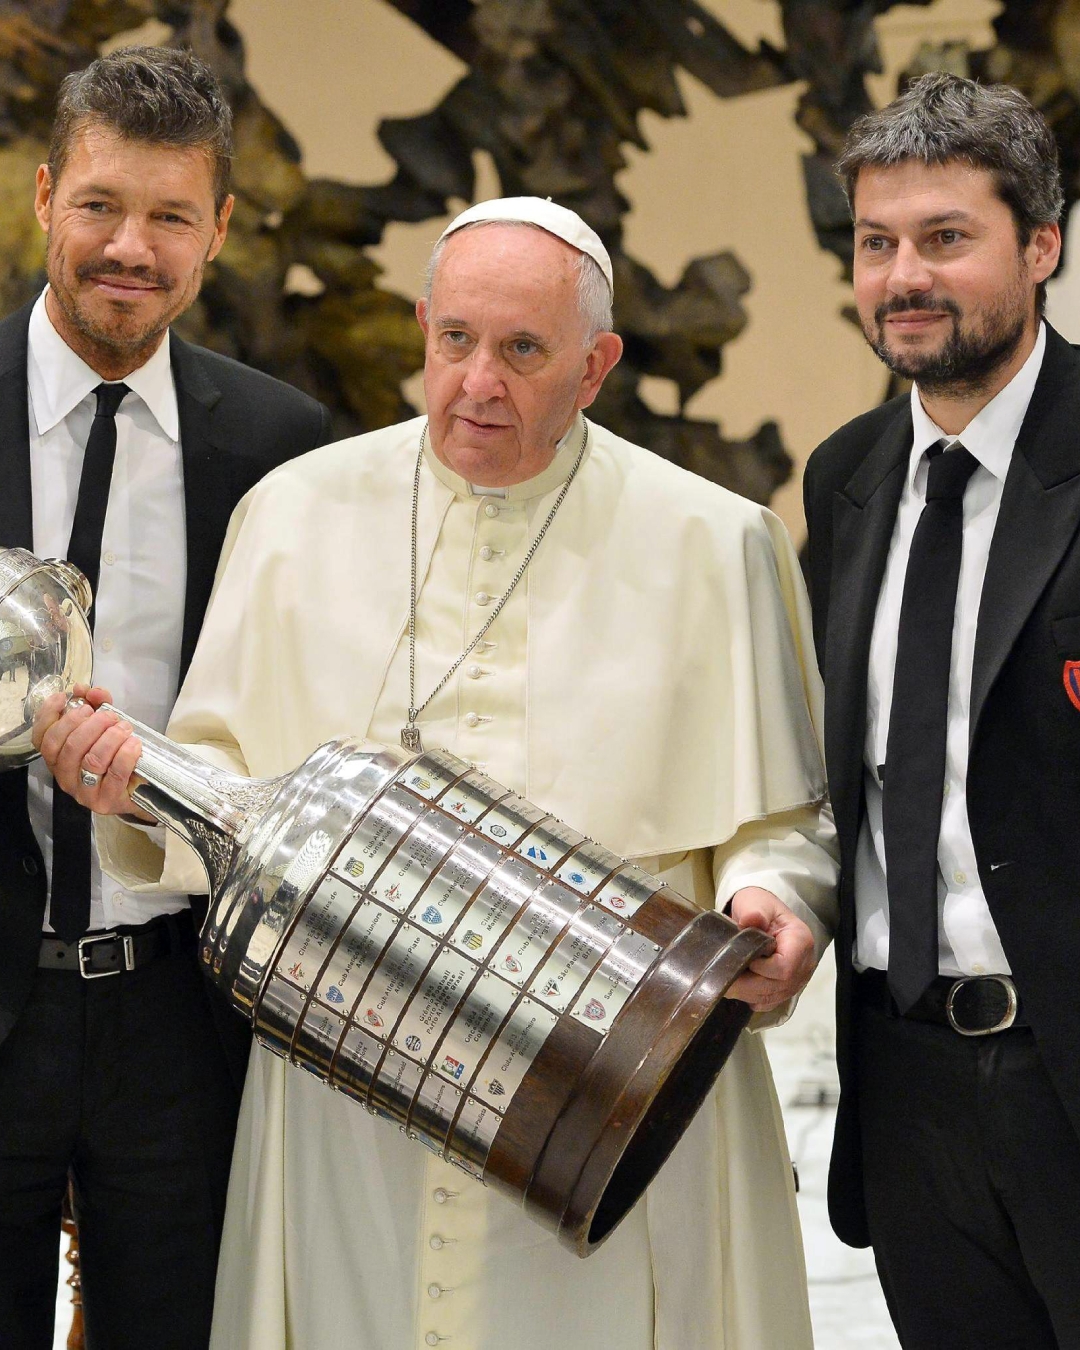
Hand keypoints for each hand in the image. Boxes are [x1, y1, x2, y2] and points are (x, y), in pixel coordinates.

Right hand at [32, 684, 151, 819]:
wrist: (138, 788)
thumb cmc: (115, 755)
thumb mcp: (104, 726)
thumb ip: (96, 705)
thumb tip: (88, 690)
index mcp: (57, 757)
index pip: (42, 737)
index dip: (49, 715)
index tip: (66, 697)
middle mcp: (64, 775)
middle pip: (68, 746)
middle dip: (90, 724)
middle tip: (108, 716)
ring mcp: (83, 792)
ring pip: (91, 759)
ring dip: (110, 737)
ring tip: (124, 727)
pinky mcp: (105, 801)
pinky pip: (115, 774)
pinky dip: (125, 754)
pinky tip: (133, 743)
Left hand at [723, 886, 816, 1012]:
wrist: (763, 914)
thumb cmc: (760, 907)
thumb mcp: (755, 902)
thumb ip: (754, 912)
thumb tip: (751, 920)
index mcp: (800, 940)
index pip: (785, 967)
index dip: (761, 969)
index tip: (742, 959)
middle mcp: (804, 963)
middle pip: (777, 986)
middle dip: (748, 985)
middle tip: (722, 979)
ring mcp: (797, 978)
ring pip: (772, 996)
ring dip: (746, 993)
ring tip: (725, 983)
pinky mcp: (786, 988)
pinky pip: (769, 1002)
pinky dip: (752, 998)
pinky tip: (738, 988)